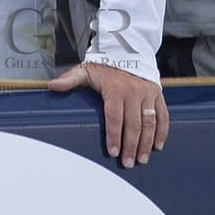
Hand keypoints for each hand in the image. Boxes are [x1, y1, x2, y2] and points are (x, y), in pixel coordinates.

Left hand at [49, 62, 167, 167]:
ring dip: (147, 143)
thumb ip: (69, 80)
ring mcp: (148, 94)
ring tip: (142, 160)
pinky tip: (158, 146)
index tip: (112, 152)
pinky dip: (162, 132)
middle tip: (128, 164)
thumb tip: (51, 86)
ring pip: (150, 122)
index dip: (114, 136)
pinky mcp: (158, 94)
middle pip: (133, 124)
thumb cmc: (104, 66)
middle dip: (131, 146)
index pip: (114, 117)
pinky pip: (163, 116)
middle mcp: (133, 92)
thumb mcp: (85, 70)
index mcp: (114, 89)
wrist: (127, 50)